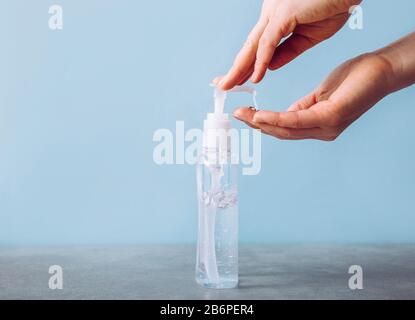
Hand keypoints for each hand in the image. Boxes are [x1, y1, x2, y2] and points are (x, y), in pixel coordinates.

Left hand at [215, 0, 361, 89]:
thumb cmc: (333, 6)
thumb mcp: (307, 37)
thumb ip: (286, 51)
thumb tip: (268, 67)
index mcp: (276, 18)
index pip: (256, 46)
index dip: (245, 64)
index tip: (235, 80)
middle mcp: (271, 13)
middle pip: (249, 46)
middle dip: (235, 67)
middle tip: (222, 85)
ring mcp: (276, 11)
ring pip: (253, 45)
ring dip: (240, 67)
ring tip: (230, 85)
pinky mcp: (285, 13)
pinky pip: (269, 42)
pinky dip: (261, 61)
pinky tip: (256, 76)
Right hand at [233, 52, 393, 140]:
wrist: (381, 70)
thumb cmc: (352, 81)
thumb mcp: (320, 96)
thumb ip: (301, 109)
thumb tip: (281, 117)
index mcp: (318, 126)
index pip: (285, 129)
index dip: (262, 124)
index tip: (244, 115)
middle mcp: (322, 132)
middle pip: (282, 133)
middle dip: (257, 125)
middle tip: (236, 115)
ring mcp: (327, 127)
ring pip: (287, 129)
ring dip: (262, 123)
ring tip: (243, 115)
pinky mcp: (332, 117)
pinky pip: (298, 120)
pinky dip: (277, 118)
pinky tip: (262, 115)